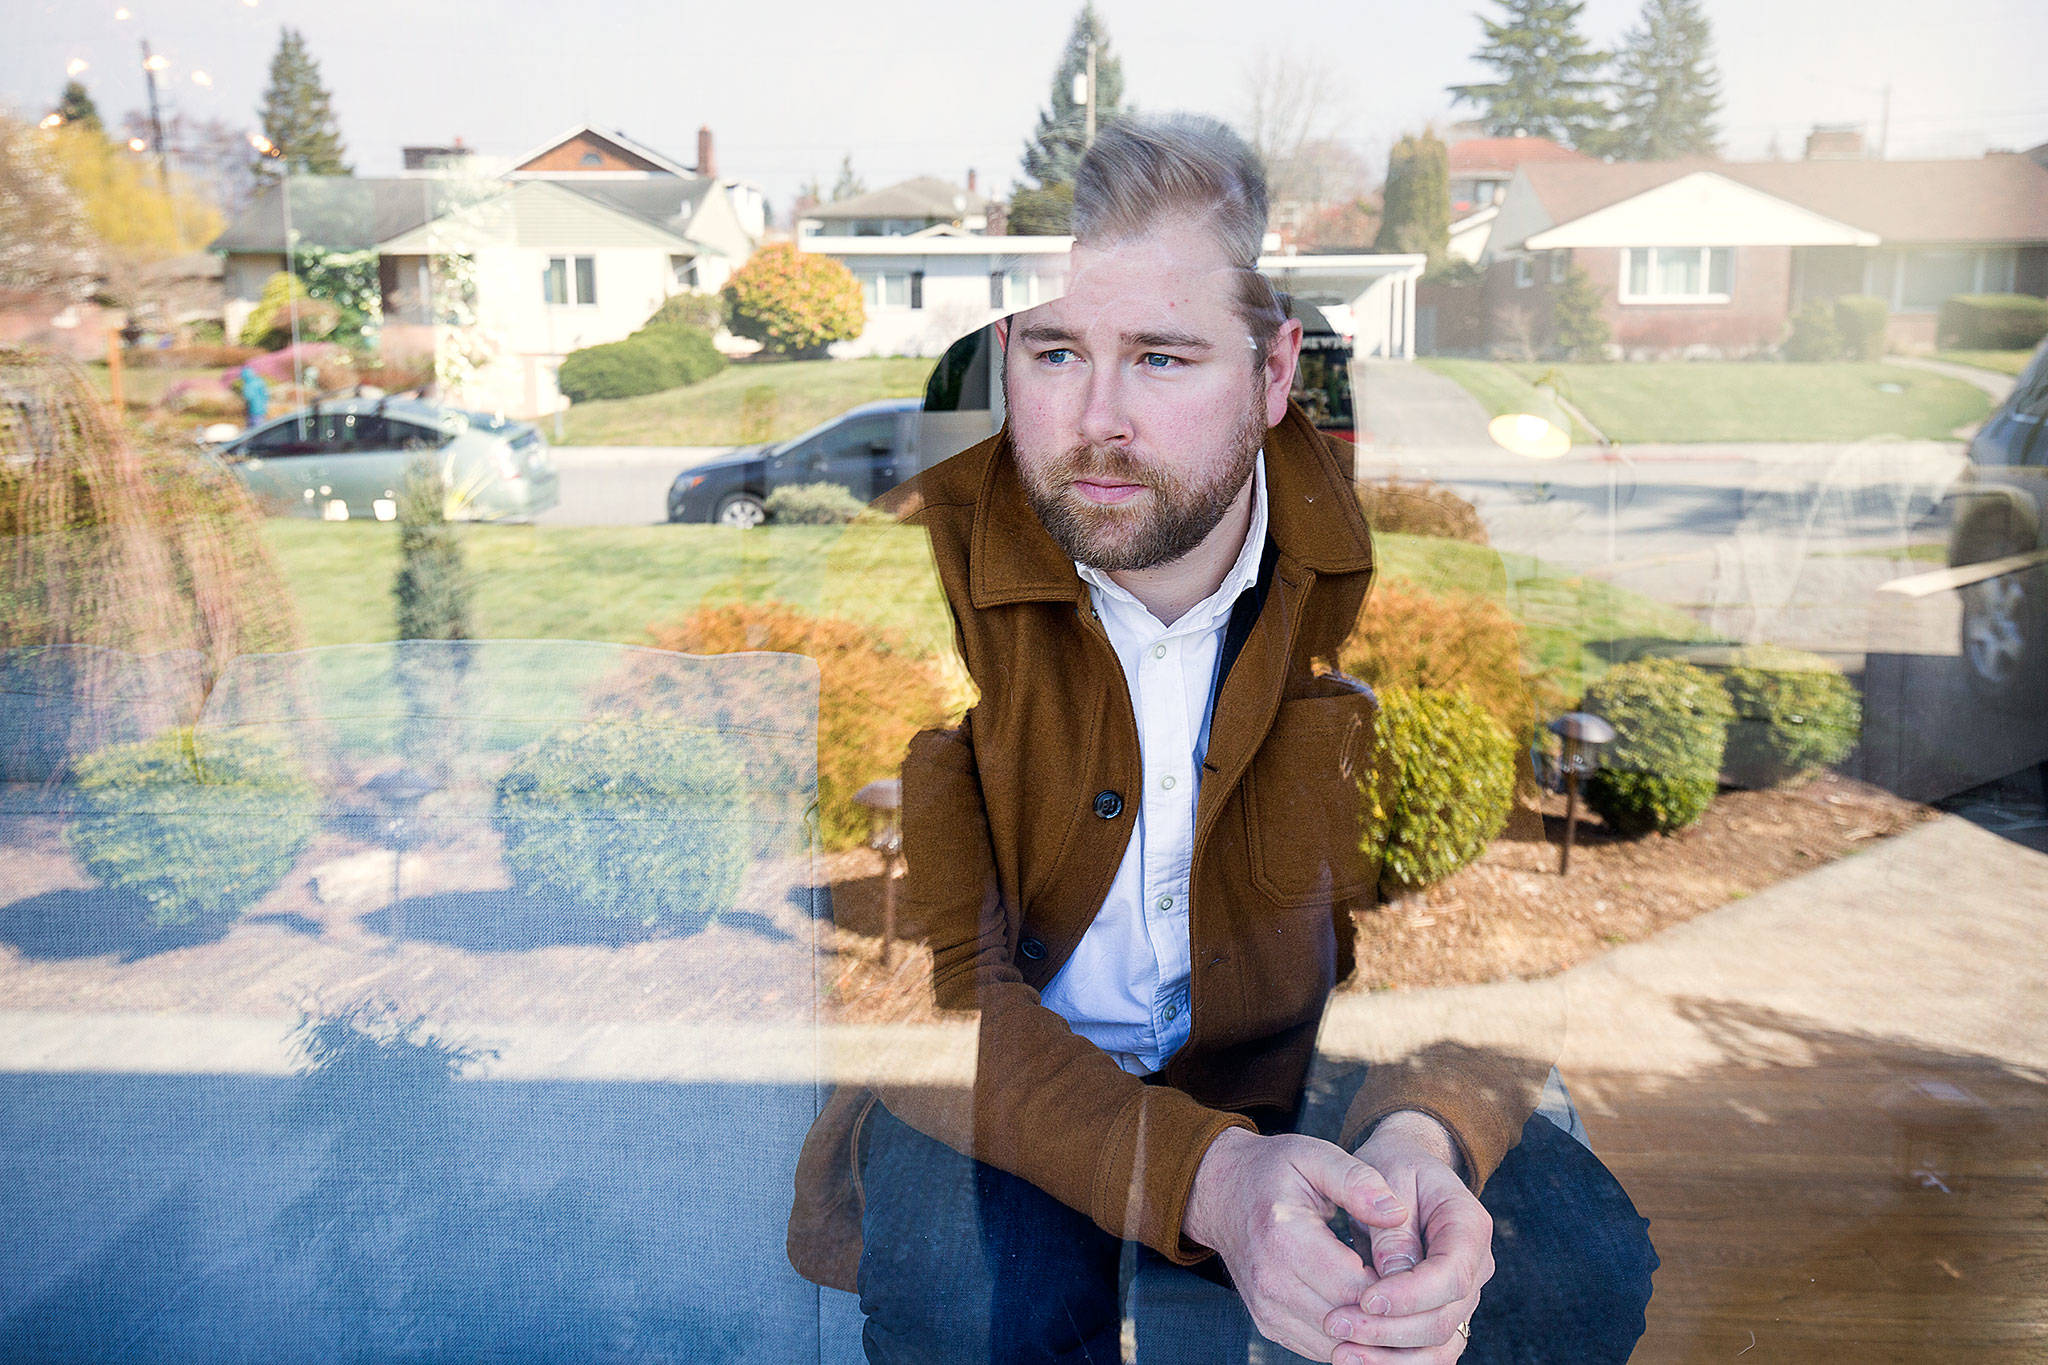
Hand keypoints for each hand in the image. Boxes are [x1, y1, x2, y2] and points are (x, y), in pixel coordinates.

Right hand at [1184, 1127, 1410, 1360]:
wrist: (1219, 1194)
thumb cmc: (1272, 1171)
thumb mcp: (1314, 1156)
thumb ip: (1358, 1180)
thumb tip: (1398, 1214)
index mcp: (1284, 1239)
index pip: (1356, 1287)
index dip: (1398, 1287)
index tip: (1422, 1269)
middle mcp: (1271, 1284)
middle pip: (1350, 1323)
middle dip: (1391, 1316)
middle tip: (1422, 1293)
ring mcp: (1267, 1311)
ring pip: (1339, 1346)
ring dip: (1375, 1334)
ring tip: (1401, 1304)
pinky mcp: (1270, 1326)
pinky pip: (1323, 1348)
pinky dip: (1354, 1339)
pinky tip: (1373, 1312)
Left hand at [1322, 1112, 1493, 1362]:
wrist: (1401, 1168)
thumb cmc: (1392, 1166)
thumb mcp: (1387, 1176)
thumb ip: (1390, 1227)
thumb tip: (1390, 1276)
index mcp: (1469, 1226)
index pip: (1450, 1276)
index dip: (1409, 1295)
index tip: (1364, 1299)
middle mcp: (1475, 1267)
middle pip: (1442, 1319)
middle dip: (1388, 1330)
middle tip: (1335, 1325)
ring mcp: (1461, 1296)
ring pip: (1437, 1347)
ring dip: (1388, 1357)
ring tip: (1339, 1353)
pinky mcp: (1439, 1313)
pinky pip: (1423, 1351)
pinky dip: (1391, 1360)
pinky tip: (1351, 1358)